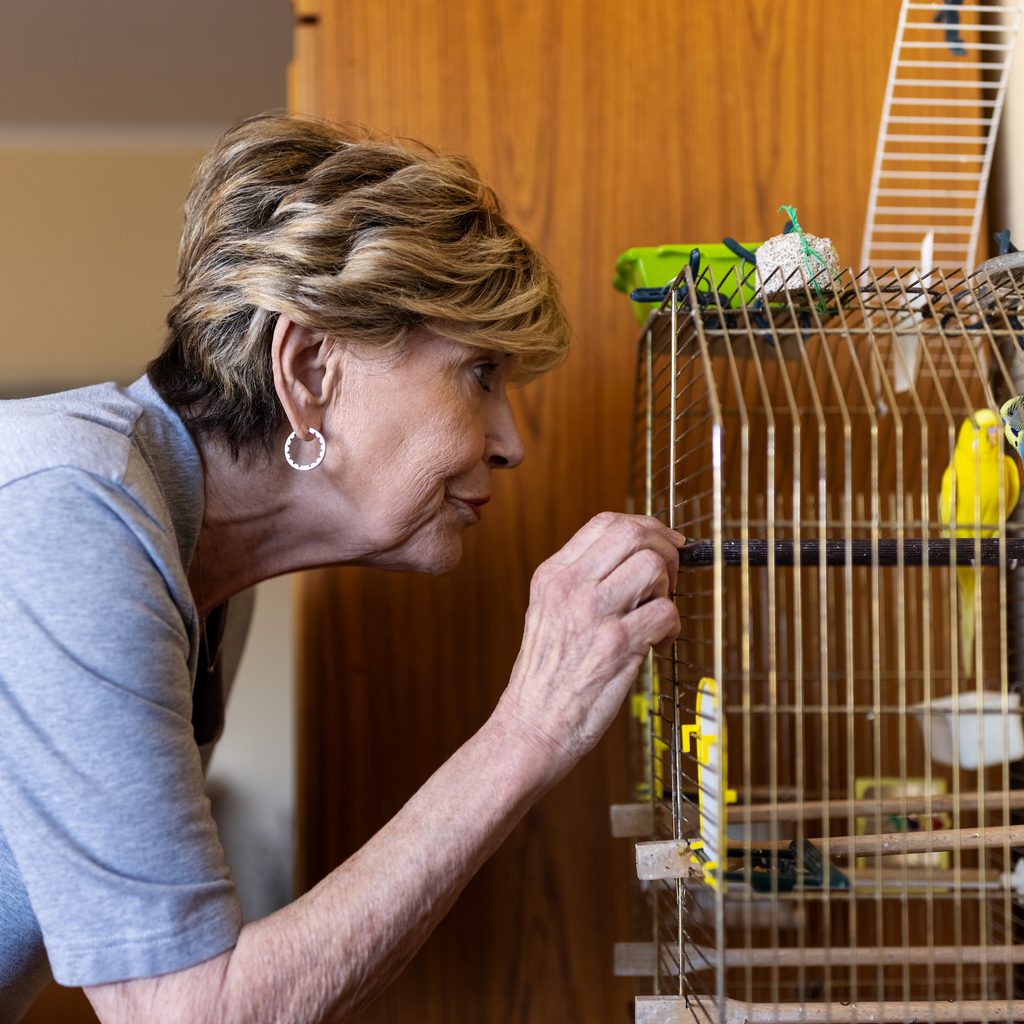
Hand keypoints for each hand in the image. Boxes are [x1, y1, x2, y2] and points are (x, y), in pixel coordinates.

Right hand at [494, 512, 682, 775]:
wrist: (532, 725)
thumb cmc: (545, 676)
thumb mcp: (547, 611)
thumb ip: (582, 581)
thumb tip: (632, 558)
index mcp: (553, 575)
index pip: (606, 522)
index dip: (646, 527)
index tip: (663, 544)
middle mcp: (571, 587)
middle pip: (634, 534)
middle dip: (665, 550)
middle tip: (670, 577)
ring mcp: (594, 614)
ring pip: (653, 567)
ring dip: (668, 590)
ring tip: (656, 614)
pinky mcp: (617, 645)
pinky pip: (666, 613)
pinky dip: (672, 628)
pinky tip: (658, 644)